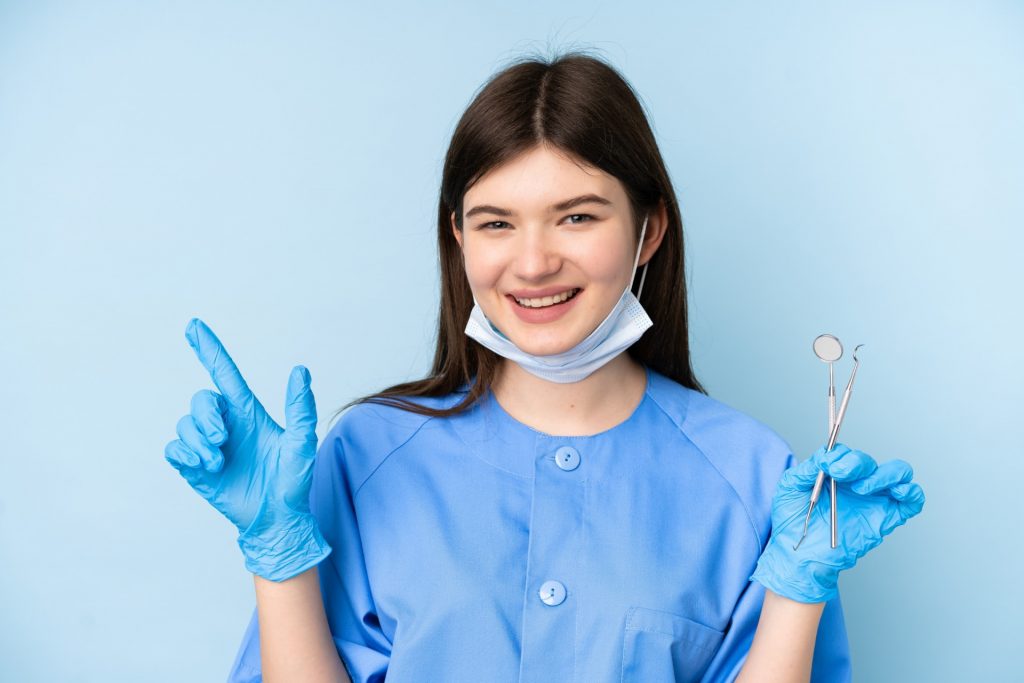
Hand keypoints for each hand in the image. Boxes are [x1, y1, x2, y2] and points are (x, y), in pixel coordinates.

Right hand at [164, 318, 330, 580]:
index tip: (194, 325)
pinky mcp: (195, 468)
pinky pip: (173, 450)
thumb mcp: (302, 443)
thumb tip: (300, 371)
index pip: (224, 372)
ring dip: (198, 441)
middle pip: (201, 400)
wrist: (278, 518)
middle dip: (206, 416)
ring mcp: (209, 446)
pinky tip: (203, 466)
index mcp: (248, 412)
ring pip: (184, 425)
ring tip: (218, 461)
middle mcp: (226, 424)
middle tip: (222, 439)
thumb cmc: (294, 480)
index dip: (209, 348)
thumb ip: (301, 407)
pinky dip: (183, 454)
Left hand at [750, 443, 924, 602]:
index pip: (847, 453)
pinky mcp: (887, 518)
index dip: (840, 455)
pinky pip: (912, 500)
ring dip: (883, 474)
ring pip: (898, 472)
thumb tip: (826, 455)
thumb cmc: (792, 521)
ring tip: (861, 488)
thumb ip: (809, 467)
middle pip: (870, 461)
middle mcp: (857, 483)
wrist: (800, 555)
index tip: (827, 466)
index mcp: (835, 473)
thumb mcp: (791, 486)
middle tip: (840, 474)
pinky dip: (911, 491)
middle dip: (857, 463)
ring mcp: (874, 499)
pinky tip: (896, 492)